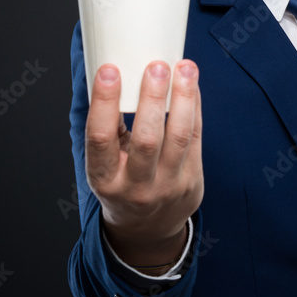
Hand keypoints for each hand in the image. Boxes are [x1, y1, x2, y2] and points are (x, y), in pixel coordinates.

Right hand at [85, 60, 203, 270]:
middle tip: (156, 66)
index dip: (105, 103)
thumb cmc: (121, 183)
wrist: (146, 229)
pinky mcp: (193, 181)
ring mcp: (168, 186)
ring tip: (184, 67)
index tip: (109, 70)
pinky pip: (197, 137)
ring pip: (180, 137)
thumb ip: (109, 127)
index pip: (100, 139)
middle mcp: (136, 186)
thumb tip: (117, 72)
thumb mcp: (104, 164)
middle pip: (148, 139)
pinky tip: (192, 84)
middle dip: (153, 99)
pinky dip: (195, 107)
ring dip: (184, 98)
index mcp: (104, 179)